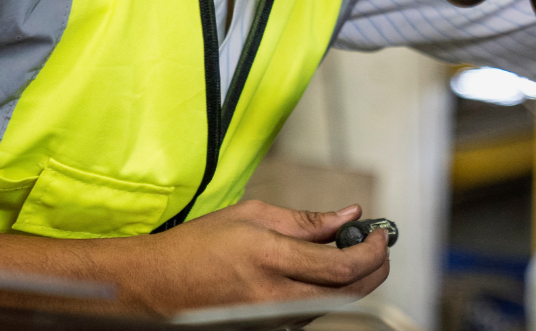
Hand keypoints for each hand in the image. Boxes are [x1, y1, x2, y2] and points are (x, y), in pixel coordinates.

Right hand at [118, 201, 390, 313]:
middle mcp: (275, 296)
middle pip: (349, 293)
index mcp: (272, 259)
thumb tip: (349, 216)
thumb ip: (307, 220)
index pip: (343, 266)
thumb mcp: (252, 215)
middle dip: (376, 268)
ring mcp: (272, 318)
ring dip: (356, 280)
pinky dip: (330, 291)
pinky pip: (312, 312)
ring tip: (352, 251)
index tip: (381, 233)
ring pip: (334, 305)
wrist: (154, 287)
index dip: (372, 249)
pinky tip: (326, 271)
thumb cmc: (196, 247)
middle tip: (380, 245)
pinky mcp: (268, 328)